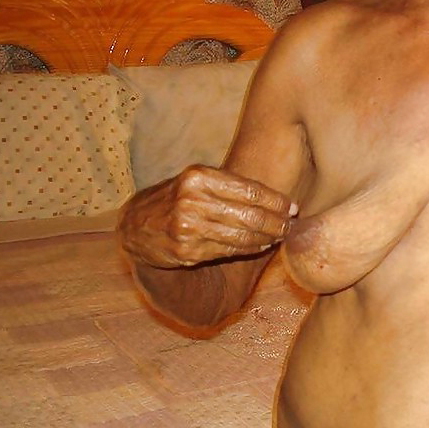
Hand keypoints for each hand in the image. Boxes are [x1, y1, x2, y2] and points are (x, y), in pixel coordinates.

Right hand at [118, 165, 296, 268]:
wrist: (135, 225)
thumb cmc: (176, 198)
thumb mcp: (197, 181)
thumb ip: (232, 186)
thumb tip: (280, 201)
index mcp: (198, 177)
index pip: (250, 190)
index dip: (276, 201)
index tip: (293, 207)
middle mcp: (192, 200)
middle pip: (250, 215)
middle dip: (276, 222)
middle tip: (290, 226)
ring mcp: (188, 227)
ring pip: (242, 236)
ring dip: (267, 238)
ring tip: (278, 236)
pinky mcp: (186, 251)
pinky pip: (229, 250)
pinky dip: (250, 249)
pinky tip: (260, 245)